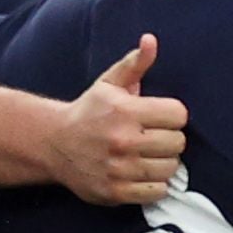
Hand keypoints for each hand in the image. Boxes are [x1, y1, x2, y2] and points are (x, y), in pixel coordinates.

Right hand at [49, 36, 186, 206]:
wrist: (54, 144)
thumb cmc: (89, 112)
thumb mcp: (109, 83)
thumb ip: (135, 64)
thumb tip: (151, 40)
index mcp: (125, 110)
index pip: (178, 115)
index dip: (173, 115)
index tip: (161, 117)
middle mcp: (123, 140)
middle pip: (178, 143)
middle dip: (170, 139)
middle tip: (154, 137)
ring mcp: (119, 168)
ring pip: (170, 169)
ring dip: (163, 163)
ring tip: (148, 155)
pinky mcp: (115, 192)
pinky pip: (157, 191)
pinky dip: (155, 185)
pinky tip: (142, 173)